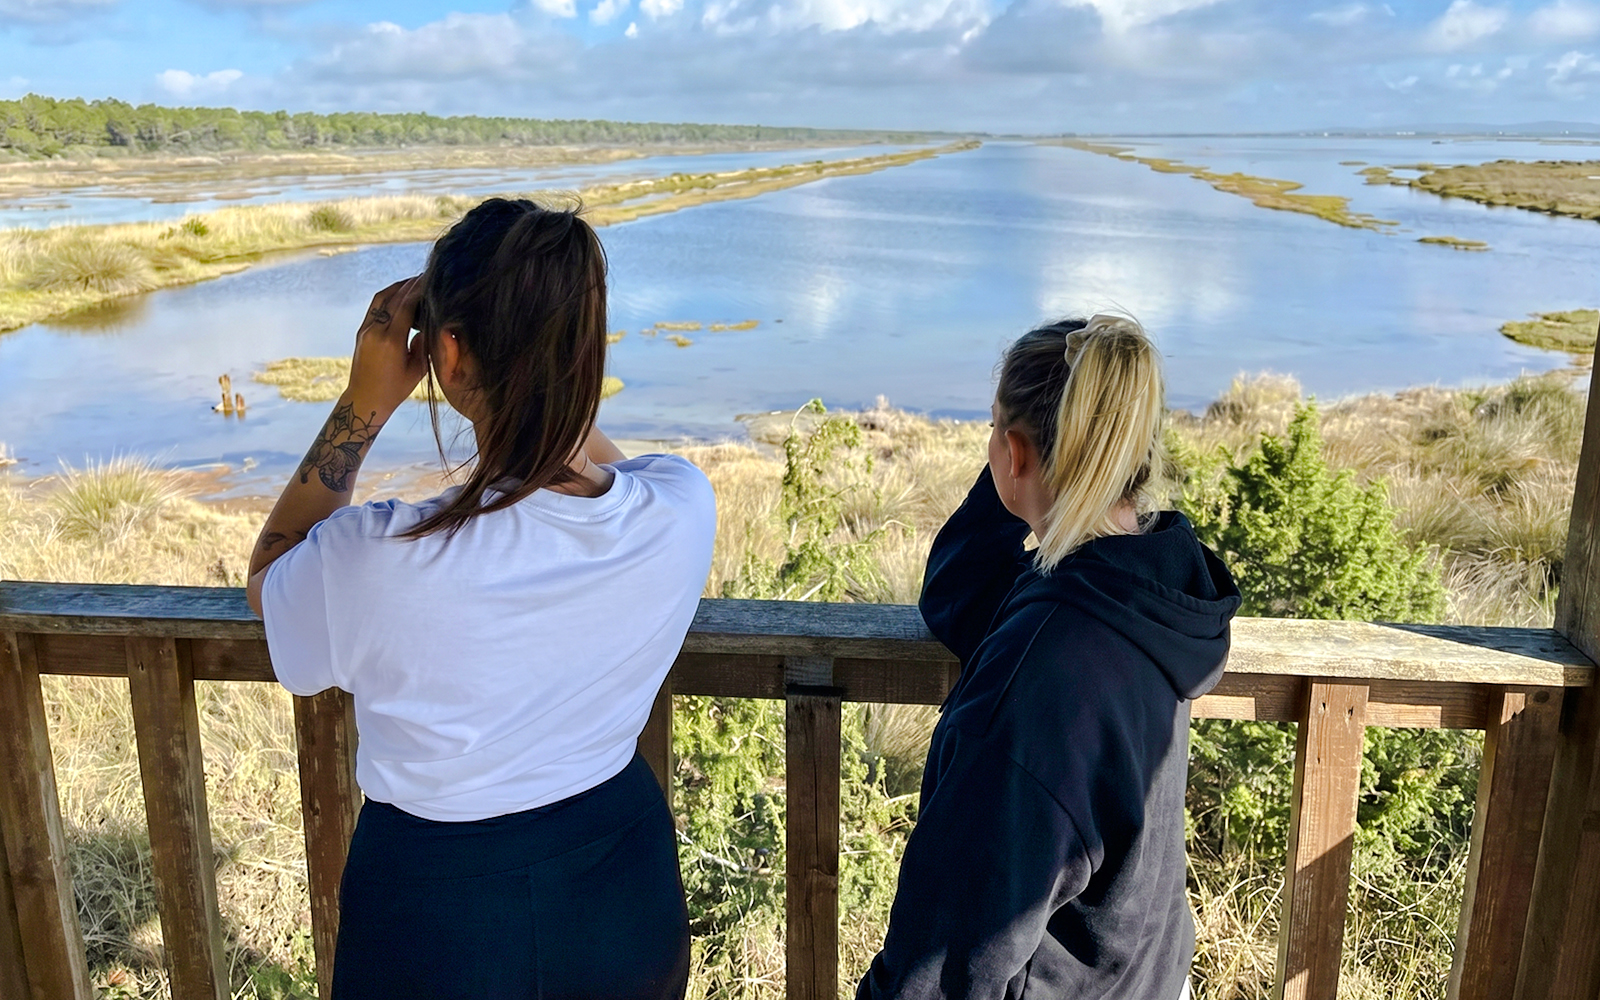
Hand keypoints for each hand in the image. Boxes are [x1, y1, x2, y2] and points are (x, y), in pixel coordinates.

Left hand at [345, 276, 426, 416]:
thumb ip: (424, 344)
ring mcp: (365, 329)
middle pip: (393, 298)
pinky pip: (375, 307)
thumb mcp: (417, 369)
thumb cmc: (395, 389)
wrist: (365, 399)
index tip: (431, 280)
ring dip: (397, 287)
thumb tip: (430, 323)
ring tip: (413, 283)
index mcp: (391, 341)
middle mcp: (375, 331)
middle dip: (410, 285)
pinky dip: (388, 297)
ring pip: (381, 299)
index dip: (419, 290)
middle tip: (426, 276)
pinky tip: (400, 297)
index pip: (406, 306)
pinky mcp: (361, 331)